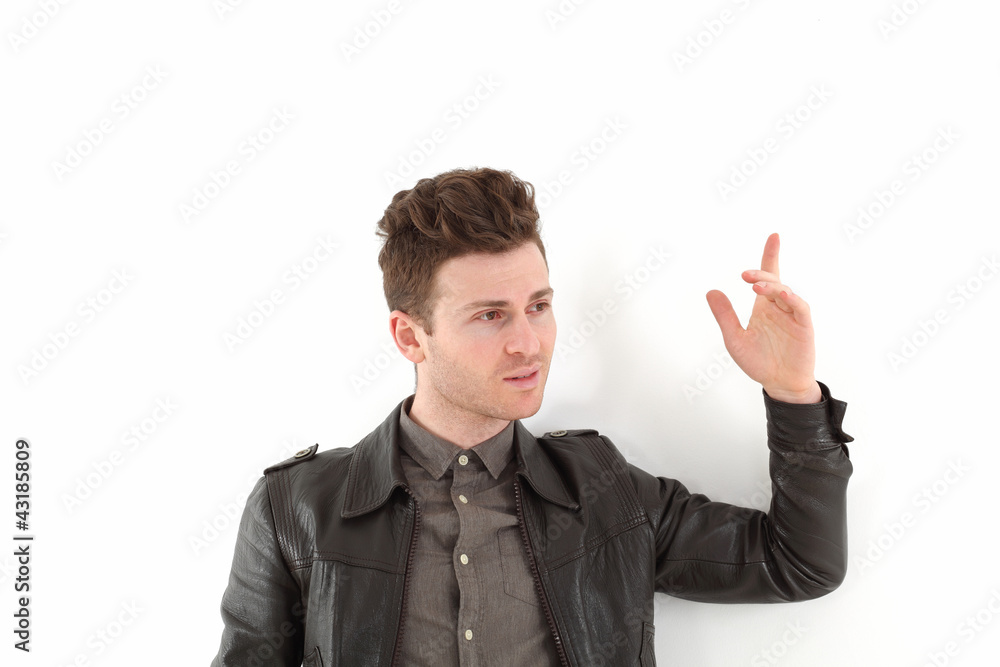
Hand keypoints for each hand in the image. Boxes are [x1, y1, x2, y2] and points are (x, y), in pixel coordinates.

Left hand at [705, 233, 820, 403]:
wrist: (779, 384)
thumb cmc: (758, 362)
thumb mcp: (734, 339)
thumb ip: (725, 316)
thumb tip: (711, 291)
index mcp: (764, 307)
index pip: (768, 276)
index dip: (771, 256)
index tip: (774, 236)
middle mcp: (779, 307)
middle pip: (774, 282)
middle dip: (762, 274)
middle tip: (744, 275)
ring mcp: (793, 315)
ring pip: (785, 292)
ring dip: (771, 286)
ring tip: (755, 286)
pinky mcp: (804, 327)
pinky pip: (800, 308)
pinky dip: (793, 299)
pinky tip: (783, 295)